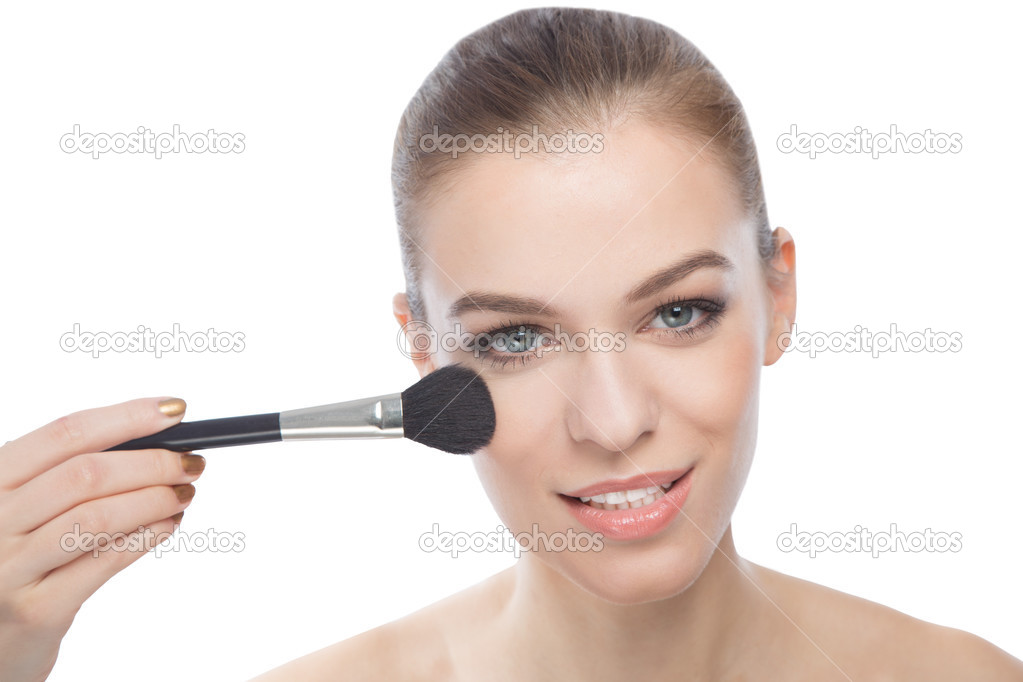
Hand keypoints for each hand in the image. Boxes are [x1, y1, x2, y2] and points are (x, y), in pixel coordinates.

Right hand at [0, 397, 203, 681]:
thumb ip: (73, 473)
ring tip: (183, 494)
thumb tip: (155, 441)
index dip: (127, 417)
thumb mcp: (25, 505)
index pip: (66, 433)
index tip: (174, 410)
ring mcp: (10, 568)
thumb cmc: (16, 555)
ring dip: (156, 499)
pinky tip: (166, 525)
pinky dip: (146, 537)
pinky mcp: (36, 609)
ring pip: (99, 517)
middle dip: (152, 463)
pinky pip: (105, 562)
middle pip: (87, 474)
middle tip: (190, 463)